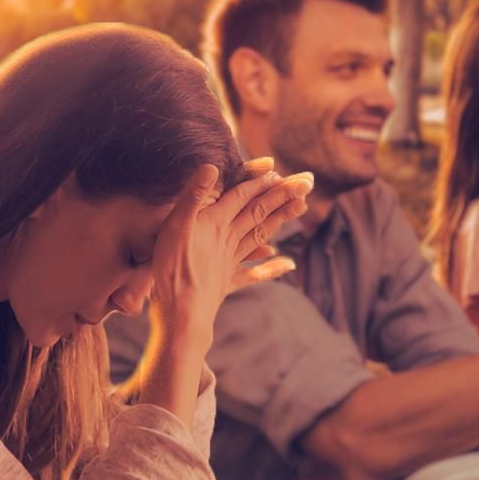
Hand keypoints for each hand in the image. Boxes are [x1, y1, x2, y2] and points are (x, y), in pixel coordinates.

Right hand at [150, 161, 311, 340]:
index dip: (260, 182)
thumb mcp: (174, 226)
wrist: (180, 314)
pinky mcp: (227, 281)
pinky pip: (254, 273)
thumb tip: (211, 166)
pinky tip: (288, 263)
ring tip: (302, 207)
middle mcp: (229, 239)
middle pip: (259, 212)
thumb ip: (193, 196)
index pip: (243, 196)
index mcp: (216, 223)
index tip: (279, 170)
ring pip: (261, 235)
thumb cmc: (172, 268)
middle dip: (281, 196)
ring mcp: (231, 261)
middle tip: (306, 183)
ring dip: (281, 220)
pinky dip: (271, 267)